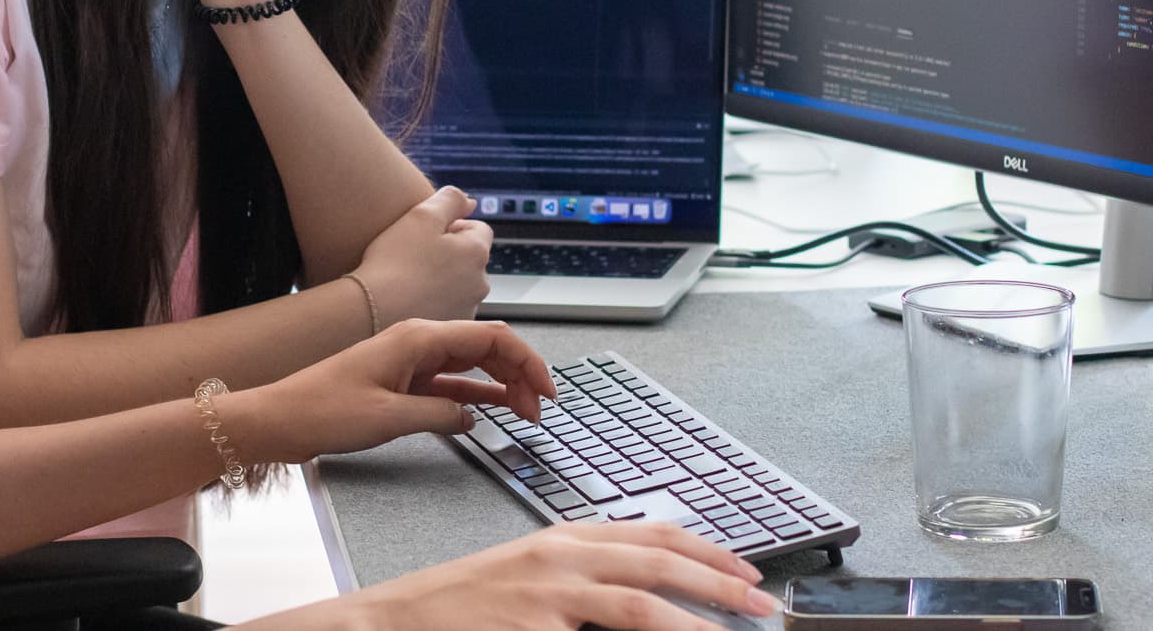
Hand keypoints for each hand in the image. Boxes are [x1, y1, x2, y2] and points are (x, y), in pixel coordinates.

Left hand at [225, 318, 552, 464]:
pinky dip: (476, 395)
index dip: (528, 362)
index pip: (492, 337)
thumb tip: (473, 414)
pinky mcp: (403, 382)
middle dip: (520, 374)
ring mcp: (411, 361)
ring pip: (472, 365)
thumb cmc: (323, 410)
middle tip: (540, 409)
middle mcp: (419, 341)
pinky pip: (451, 384)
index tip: (548, 390)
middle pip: (487, 348)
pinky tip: (493, 409)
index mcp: (419, 337)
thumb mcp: (388, 417)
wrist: (280, 417)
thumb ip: (439, 414)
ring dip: (502, 385)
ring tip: (526, 411)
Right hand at [341, 524, 777, 629]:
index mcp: (561, 538)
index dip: (706, 548)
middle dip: (720, 582)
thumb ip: (582, 577)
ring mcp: (546, 596)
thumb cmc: (458, 607)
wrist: (390, 623)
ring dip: (696, 623)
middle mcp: (558, 558)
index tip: (746, 568)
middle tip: (762, 603)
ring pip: (641, 606)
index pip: (651, 532)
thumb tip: (644, 591)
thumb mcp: (527, 578)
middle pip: (658, 563)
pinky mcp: (532, 630)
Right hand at [353, 185, 492, 325]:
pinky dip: (435, 302)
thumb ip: (451, 199)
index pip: (479, 229)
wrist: (375, 311)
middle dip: (450, 253)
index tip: (428, 233)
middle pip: (471, 258)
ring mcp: (468, 309)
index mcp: (477, 252)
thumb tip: (470, 202)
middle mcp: (480, 283)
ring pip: (460, 285)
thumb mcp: (422, 214)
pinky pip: (448, 308)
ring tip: (411, 279)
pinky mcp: (451, 330)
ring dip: (443, 279)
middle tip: (416, 255)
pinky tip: (411, 299)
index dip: (454, 226)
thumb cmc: (395, 261)